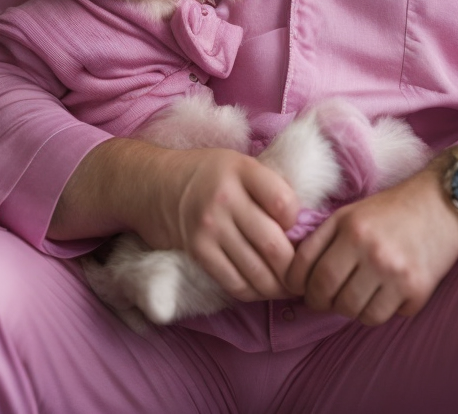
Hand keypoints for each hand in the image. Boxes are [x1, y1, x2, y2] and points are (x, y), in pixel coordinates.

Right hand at [50, 138, 300, 302]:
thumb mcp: (237, 164)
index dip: (298, 221)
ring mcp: (209, 227)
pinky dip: (252, 292)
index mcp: (242, 170)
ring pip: (256, 269)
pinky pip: (233, 281)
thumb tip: (303, 221)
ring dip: (278, 286)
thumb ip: (266, 185)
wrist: (153, 184)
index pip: (285, 204)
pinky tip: (261, 290)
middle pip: (274, 244)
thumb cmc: (205, 173)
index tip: (297, 228)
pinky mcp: (197, 251)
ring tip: (289, 289)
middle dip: (294, 267)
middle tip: (304, 275)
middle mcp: (226, 198)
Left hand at [285, 167, 457, 326]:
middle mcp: (369, 249)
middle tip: (330, 297)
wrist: (444, 203)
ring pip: (355, 313)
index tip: (302, 288)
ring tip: (361, 292)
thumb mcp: (351, 213)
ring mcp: (394, 272)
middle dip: (322, 301)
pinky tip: (387, 292)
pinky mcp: (417, 289)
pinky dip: (382, 310)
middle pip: (328, 296)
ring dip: (353, 308)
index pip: (305, 269)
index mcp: (349, 226)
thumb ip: (323, 239)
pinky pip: (385, 317)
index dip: (298, 285)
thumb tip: (295, 277)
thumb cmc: (393, 209)